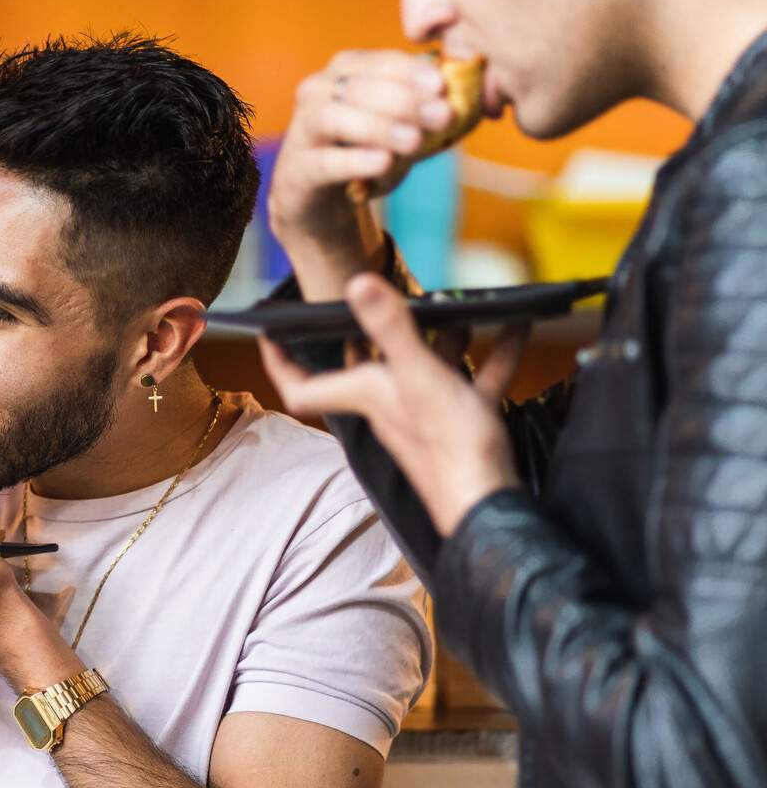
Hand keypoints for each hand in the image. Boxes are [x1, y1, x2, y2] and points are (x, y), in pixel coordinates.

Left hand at [258, 274, 528, 536]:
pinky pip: (475, 382)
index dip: (280, 361)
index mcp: (365, 395)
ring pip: (425, 369)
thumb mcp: (417, 375)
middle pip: (366, 368)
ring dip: (440, 339)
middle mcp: (388, 406)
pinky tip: (517, 327)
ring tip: (457, 308)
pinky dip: (493, 355)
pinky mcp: (463, 425)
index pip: (302, 385)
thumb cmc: (448, 446)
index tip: (270, 331)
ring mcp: (426, 416)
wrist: (490, 505)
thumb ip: (389, 329)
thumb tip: (357, 282)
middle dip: (370, 335)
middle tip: (376, 299)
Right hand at [269, 51, 465, 290]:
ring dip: (380, 127)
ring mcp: (303, 129)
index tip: (442, 85)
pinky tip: (383, 163)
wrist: (317, 195)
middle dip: (404, 100)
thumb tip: (469, 97)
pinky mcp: (298, 168)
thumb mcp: (396, 122)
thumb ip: (424, 106)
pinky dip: (356, 160)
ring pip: (336, 118)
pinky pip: (326, 161)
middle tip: (442, 116)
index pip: (378, 61)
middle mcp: (317, 91)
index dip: (410, 71)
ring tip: (414, 141)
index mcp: (345, 70)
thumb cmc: (364, 149)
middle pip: (359, 88)